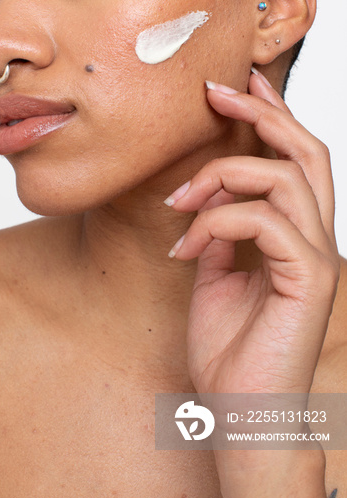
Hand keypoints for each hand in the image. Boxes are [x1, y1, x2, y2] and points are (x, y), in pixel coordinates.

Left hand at [166, 69, 339, 396]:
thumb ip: (218, 234)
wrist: (240, 411)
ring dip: (222, 175)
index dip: (269, 115)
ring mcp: (317, 256)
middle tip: (217, 92)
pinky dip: (218, 221)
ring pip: (286, 176)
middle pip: (306, 150)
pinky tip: (186, 248)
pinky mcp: (310, 278)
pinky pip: (266, 220)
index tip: (233, 86)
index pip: (293, 159)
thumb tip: (204, 200)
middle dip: (262, 111)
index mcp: (294, 234)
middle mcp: (314, 237)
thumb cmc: (229, 349)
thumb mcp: (214, 276)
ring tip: (179, 199)